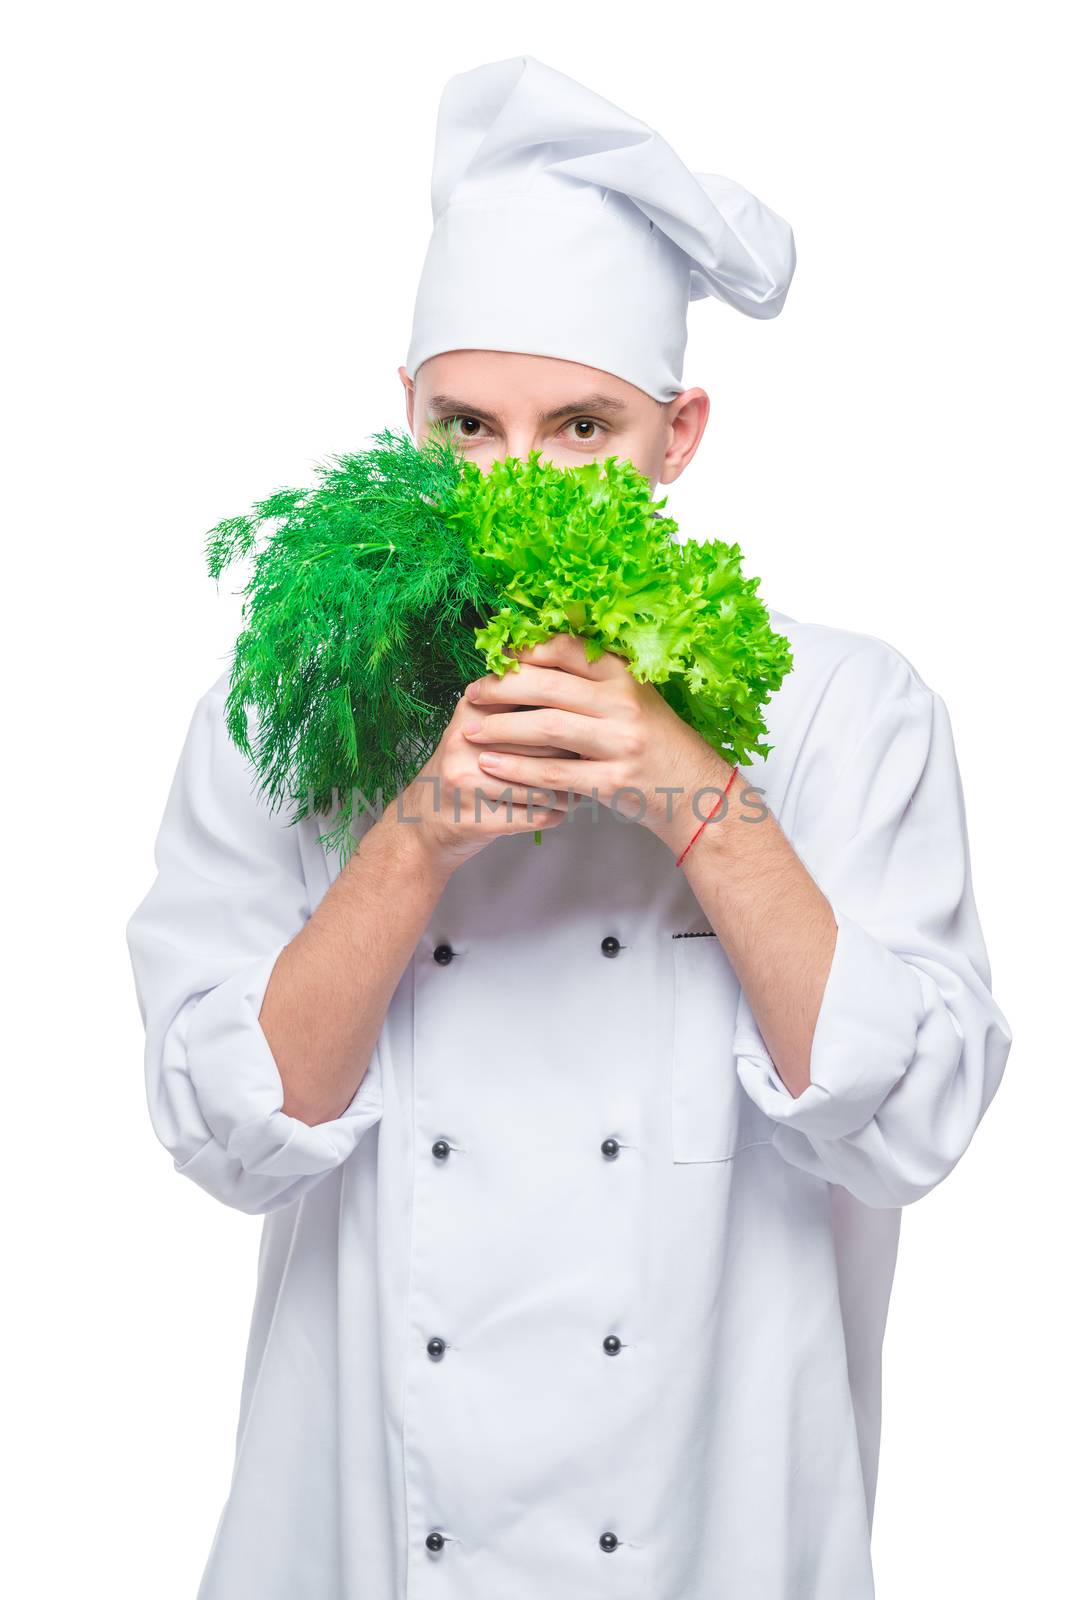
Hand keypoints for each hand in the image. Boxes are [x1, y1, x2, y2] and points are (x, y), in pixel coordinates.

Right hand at [395, 680, 579, 871]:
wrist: (420, 824)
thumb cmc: (462, 770)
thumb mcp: (476, 729)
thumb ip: (512, 706)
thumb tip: (573, 688)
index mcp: (470, 712)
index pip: (531, 698)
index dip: (566, 711)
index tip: (587, 721)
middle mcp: (465, 743)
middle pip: (545, 742)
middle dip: (575, 753)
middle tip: (592, 758)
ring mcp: (469, 784)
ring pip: (545, 783)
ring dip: (570, 789)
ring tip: (579, 787)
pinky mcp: (477, 820)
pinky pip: (537, 815)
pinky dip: (556, 813)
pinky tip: (559, 809)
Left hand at [457, 632, 736, 855]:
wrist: (692, 789)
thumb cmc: (655, 740)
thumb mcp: (633, 696)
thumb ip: (593, 677)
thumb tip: (535, 657)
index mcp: (625, 674)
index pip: (566, 649)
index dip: (525, 651)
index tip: (496, 658)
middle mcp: (624, 702)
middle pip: (548, 687)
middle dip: (502, 689)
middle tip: (472, 694)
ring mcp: (619, 742)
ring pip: (546, 728)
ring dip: (502, 728)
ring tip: (471, 731)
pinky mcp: (612, 780)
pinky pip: (554, 772)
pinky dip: (517, 770)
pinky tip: (492, 765)